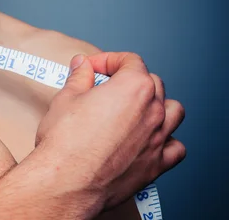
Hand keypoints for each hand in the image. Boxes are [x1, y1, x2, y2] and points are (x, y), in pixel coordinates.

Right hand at [35, 52, 185, 211]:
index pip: (130, 61)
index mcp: (133, 87)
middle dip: (129, 79)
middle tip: (105, 87)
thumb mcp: (66, 98)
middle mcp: (153, 110)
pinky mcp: (157, 164)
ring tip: (134, 109)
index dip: (108, 60)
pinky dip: (166, 140)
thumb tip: (82, 65)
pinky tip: (147, 139)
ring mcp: (158, 138)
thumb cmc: (65, 141)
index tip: (93, 68)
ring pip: (173, 111)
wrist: (67, 181)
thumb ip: (79, 77)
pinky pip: (176, 147)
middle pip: (152, 83)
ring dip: (156, 105)